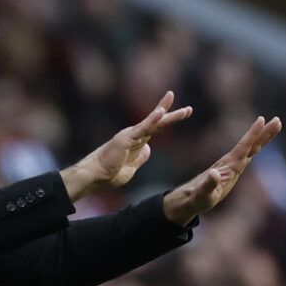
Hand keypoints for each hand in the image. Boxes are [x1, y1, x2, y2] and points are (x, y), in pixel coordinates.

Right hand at [61, 91, 191, 200]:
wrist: (95, 175)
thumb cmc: (109, 174)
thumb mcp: (131, 168)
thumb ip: (140, 158)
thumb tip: (148, 149)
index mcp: (136, 141)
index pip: (155, 127)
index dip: (166, 119)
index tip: (181, 112)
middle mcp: (134, 134)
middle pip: (157, 122)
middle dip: (173, 114)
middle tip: (189, 109)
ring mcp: (131, 135)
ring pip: (154, 123)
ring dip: (171, 117)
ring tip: (187, 111)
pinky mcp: (126, 138)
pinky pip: (143, 128)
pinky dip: (152, 119)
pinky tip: (162, 112)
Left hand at [163, 116, 281, 224]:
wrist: (191, 197)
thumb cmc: (197, 198)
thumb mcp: (203, 194)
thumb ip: (208, 184)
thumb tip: (214, 174)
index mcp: (228, 166)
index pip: (243, 147)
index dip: (252, 134)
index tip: (261, 120)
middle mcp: (231, 162)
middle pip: (251, 144)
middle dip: (264, 133)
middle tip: (277, 120)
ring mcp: (233, 165)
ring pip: (251, 148)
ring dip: (263, 137)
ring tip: (276, 124)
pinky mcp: (233, 169)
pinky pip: (248, 154)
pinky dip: (257, 146)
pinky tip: (262, 141)